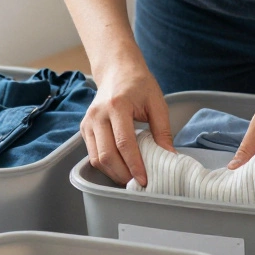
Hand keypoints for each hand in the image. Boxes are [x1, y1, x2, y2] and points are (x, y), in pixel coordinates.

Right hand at [82, 59, 174, 185]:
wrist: (117, 70)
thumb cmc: (139, 84)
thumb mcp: (157, 103)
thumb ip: (163, 130)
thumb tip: (169, 156)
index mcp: (117, 106)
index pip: (124, 143)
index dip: (135, 165)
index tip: (144, 180)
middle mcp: (98, 115)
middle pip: (106, 155)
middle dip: (122, 174)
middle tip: (138, 184)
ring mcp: (88, 122)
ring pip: (96, 158)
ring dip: (113, 173)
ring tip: (129, 178)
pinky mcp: (84, 128)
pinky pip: (92, 154)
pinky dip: (105, 165)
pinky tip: (119, 168)